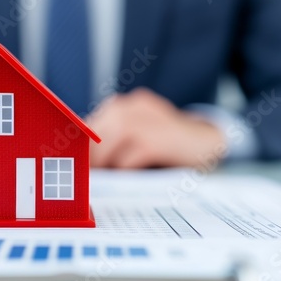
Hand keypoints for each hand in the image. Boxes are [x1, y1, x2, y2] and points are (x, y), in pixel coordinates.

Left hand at [88, 88, 226, 168]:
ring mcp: (150, 119)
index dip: (80, 143)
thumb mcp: (139, 135)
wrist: (209, 142)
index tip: (71, 160)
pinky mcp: (160, 138)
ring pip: (114, 136)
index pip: (93, 122)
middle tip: (82, 173)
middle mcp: (135, 106)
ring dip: (103, 159)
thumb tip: (85, 160)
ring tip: (99, 176)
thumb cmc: (167, 143)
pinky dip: (124, 167)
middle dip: (89, 153)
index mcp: (126, 105)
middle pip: (100, 127)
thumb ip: (114, 141)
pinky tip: (122, 175)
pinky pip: (133, 153)